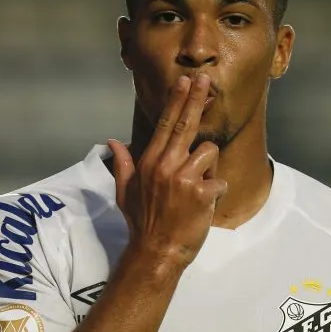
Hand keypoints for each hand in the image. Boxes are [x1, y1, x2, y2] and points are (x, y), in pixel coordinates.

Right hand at [108, 74, 228, 265]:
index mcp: (149, 162)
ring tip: (197, 189)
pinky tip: (204, 205)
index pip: (164, 124)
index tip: (185, 82)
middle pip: (185, 124)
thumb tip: (112, 142)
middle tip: (205, 79)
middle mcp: (165, 165)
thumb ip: (123, 163)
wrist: (156, 252)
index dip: (177, 101)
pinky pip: (219, 181)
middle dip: (196, 99)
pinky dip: (216, 192)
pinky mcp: (201, 193)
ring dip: (208, 169)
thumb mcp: (125, 192)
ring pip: (208, 153)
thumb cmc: (143, 222)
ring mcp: (183, 178)